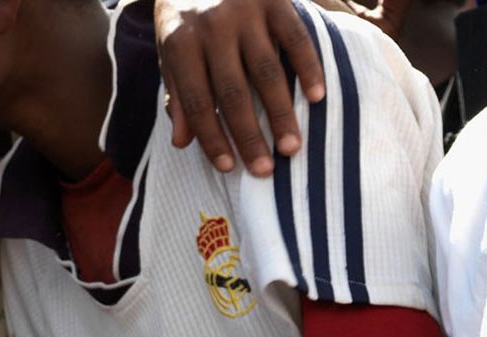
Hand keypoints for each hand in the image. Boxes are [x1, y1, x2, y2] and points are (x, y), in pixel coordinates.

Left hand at [153, 0, 325, 175]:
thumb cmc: (185, 15)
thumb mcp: (170, 51)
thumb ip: (178, 94)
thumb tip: (183, 142)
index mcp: (181, 45)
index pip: (198, 102)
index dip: (212, 137)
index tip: (228, 166)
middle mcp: (214, 30)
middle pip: (234, 93)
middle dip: (249, 135)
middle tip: (265, 169)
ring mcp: (247, 15)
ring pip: (267, 72)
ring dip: (280, 112)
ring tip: (291, 146)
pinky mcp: (276, 1)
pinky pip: (296, 39)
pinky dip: (308, 68)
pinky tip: (316, 98)